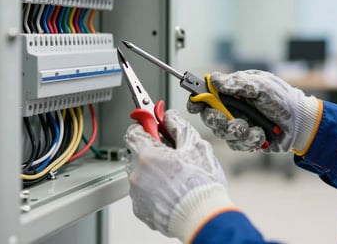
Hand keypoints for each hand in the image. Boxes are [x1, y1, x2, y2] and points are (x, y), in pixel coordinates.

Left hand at [124, 109, 234, 241]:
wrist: (204, 218)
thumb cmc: (201, 185)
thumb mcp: (195, 145)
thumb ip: (178, 126)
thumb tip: (169, 117)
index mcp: (147, 155)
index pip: (133, 131)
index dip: (145, 126)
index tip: (153, 125)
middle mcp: (137, 174)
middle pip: (137, 152)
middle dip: (152, 149)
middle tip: (171, 152)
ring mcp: (137, 194)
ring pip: (141, 173)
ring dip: (153, 170)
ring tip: (175, 175)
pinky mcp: (142, 210)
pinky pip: (144, 192)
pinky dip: (154, 189)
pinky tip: (172, 190)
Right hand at [187, 70, 320, 152]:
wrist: (300, 121)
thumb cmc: (282, 98)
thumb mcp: (261, 86)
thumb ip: (237, 83)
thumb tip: (213, 79)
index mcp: (232, 92)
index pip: (206, 95)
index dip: (197, 99)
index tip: (195, 104)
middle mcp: (231, 108)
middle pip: (209, 116)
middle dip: (216, 119)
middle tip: (226, 119)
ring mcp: (237, 124)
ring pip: (222, 133)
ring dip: (237, 131)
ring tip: (253, 128)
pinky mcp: (245, 139)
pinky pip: (237, 144)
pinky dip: (249, 140)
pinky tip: (261, 135)